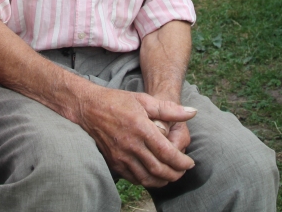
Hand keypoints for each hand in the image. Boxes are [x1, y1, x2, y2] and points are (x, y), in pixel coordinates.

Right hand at [74, 86, 195, 187]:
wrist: (88, 108)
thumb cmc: (118, 101)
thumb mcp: (144, 100)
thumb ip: (170, 109)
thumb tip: (192, 112)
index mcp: (140, 128)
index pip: (167, 152)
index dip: (182, 161)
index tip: (190, 163)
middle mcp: (130, 144)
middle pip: (159, 169)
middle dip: (175, 174)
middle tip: (183, 171)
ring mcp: (120, 155)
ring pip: (146, 178)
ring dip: (162, 181)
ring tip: (171, 176)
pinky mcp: (113, 162)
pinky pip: (133, 178)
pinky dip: (147, 180)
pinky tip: (154, 175)